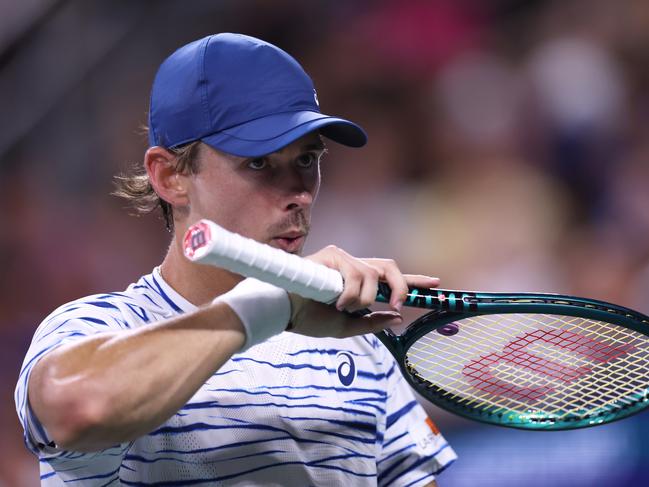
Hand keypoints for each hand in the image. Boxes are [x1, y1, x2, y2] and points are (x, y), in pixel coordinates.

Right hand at [287, 245, 439, 337]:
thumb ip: (371, 322)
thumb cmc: (309, 318)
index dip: (413, 280)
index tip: (436, 284)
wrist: (285, 313)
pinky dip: (349, 295)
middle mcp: (353, 267)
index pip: (389, 277)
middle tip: (396, 304)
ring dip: (361, 299)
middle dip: (400, 286)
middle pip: (389, 267)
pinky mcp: (333, 255)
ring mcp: (343, 258)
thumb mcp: (347, 327)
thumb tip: (396, 317)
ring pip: (372, 276)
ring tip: (340, 307)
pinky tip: (333, 301)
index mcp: (357, 282)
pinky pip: (356, 275)